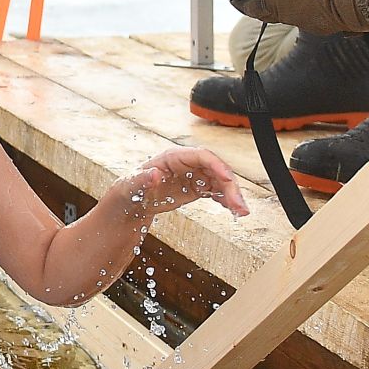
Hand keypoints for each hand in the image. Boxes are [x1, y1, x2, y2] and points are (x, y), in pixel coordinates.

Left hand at [105, 148, 248, 223]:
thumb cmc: (128, 190)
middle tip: (240, 205)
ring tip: (241, 211)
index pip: (202, 156)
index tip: (228, 179)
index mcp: (172, 157)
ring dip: (232, 195)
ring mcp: (193, 175)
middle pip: (216, 169)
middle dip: (230, 186)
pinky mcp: (196, 188)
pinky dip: (226, 200)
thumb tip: (153, 173)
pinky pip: (217, 191)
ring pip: (220, 181)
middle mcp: (186, 164)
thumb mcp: (130, 186)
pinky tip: (233, 210)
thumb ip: (141, 179)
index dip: (217, 165)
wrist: (130, 203)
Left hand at [240, 0, 368, 33]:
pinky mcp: (321, 25)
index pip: (247, 6)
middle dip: (258, 1)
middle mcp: (288, 17)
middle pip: (264, 12)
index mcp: (276, 3)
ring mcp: (305, 23)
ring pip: (284, 14)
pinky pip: (304, 16)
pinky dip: (301, 6)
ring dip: (280, 3)